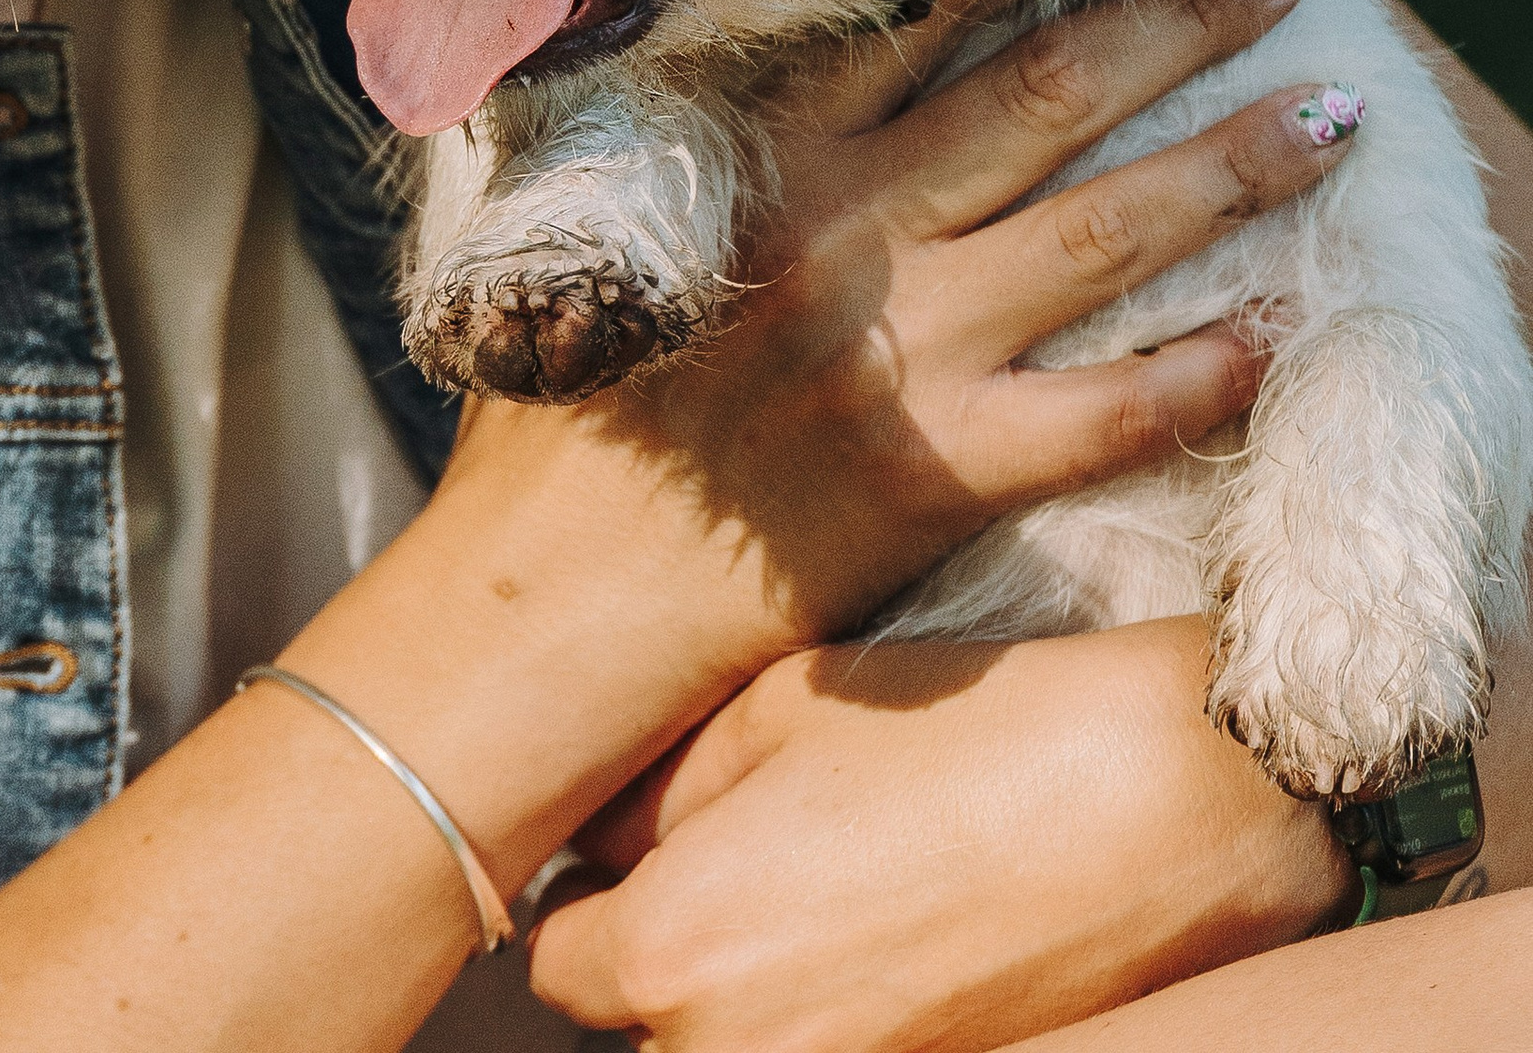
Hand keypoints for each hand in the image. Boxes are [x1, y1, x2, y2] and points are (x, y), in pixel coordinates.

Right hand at [292, 0, 1359, 886]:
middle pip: (1045, 91)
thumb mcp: (570, 217)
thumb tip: (588, 4)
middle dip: (1175, 19)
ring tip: (1330, 108)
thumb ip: (628, 114)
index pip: (921, 8)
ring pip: (1104, 226)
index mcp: (761, 151)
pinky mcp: (940, 468)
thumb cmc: (560, 410)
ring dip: (1231, 163)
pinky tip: (1282, 331)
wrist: (555, 592)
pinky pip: (1103, 412)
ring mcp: (901, 348)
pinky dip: (1200, 371)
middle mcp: (846, 228)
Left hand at [529, 622, 1348, 1050]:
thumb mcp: (787, 709)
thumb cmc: (972, 734)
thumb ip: (664, 795)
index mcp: (678, 951)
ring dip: (757, 1010)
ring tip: (837, 921)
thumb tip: (605, 846)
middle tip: (753, 884)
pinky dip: (849, 1027)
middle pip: (645, 1034)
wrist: (1168, 809)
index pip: (560, 965)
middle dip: (673, 969)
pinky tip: (902, 962)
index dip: (596, 904)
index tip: (638, 866)